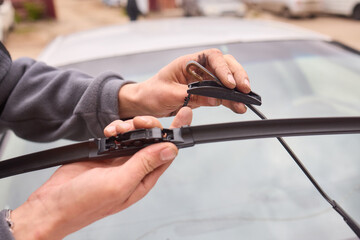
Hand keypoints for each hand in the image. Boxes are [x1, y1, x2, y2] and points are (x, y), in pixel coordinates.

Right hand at [11, 107, 192, 239]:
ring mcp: (119, 160)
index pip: (167, 153)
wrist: (51, 204)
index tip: (184, 116)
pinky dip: (114, 129)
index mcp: (143, 179)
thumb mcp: (119, 184)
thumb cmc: (83, 204)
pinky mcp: (104, 153)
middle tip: (138, 122)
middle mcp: (134, 169)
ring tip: (118, 130)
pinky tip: (108, 132)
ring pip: (135, 135)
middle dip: (149, 126)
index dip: (176, 134)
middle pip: (152, 141)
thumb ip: (144, 165)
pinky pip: (117, 136)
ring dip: (129, 127)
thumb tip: (170, 150)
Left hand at [118, 49, 250, 118]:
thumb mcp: (168, 94)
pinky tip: (238, 106)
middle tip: (245, 89)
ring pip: (226, 80)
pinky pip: (221, 94)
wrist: (145, 104)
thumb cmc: (152, 93)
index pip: (211, 58)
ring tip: (245, 101)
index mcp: (188, 62)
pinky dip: (230, 100)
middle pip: (224, 65)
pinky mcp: (205, 93)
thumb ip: (191, 95)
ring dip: (237, 90)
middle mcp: (198, 69)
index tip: (228, 83)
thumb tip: (214, 98)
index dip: (223, 68)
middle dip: (237, 76)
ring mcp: (203, 81)